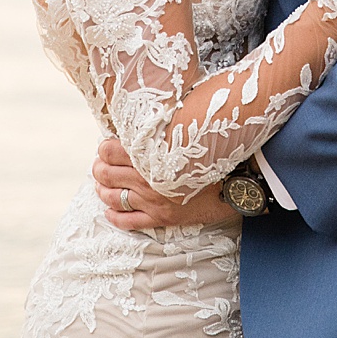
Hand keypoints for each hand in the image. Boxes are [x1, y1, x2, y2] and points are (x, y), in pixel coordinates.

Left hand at [93, 138, 237, 230]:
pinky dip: (113, 216)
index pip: (110, 150)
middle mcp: (147, 179)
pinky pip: (127, 221)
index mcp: (152, 155)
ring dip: (101, 190)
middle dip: (98, 168)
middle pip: (105, 173)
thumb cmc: (215, 153)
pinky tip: (109, 211)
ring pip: (111, 197)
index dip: (104, 147)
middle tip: (100, 164)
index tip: (107, 145)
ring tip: (101, 184)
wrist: (238, 183)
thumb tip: (149, 116)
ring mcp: (152, 201)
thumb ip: (165, 127)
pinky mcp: (160, 218)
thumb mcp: (188, 132)